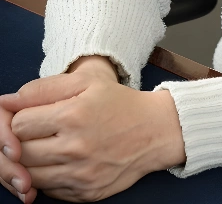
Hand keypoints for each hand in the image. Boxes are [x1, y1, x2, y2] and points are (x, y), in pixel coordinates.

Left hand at [0, 57, 117, 202]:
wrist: (155, 131)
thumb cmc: (118, 103)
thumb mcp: (86, 82)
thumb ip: (43, 88)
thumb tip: (8, 99)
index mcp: (72, 115)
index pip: (19, 124)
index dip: (20, 118)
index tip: (32, 115)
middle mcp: (74, 148)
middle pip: (21, 153)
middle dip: (21, 142)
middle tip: (36, 132)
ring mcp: (80, 175)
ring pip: (31, 176)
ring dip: (32, 162)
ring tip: (47, 146)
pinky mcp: (85, 194)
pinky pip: (49, 191)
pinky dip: (48, 178)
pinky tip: (61, 162)